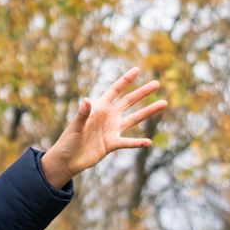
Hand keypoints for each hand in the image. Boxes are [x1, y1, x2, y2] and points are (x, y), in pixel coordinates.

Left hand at [41, 67, 166, 188]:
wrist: (66, 160)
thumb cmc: (68, 140)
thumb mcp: (75, 126)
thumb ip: (82, 114)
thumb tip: (86, 100)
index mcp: (99, 108)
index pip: (114, 91)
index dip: (125, 80)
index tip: (137, 70)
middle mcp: (108, 117)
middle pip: (129, 101)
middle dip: (142, 92)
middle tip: (157, 83)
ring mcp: (112, 130)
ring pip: (134, 119)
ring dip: (148, 111)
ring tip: (163, 103)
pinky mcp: (112, 144)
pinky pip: (128, 142)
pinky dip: (138, 143)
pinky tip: (149, 142)